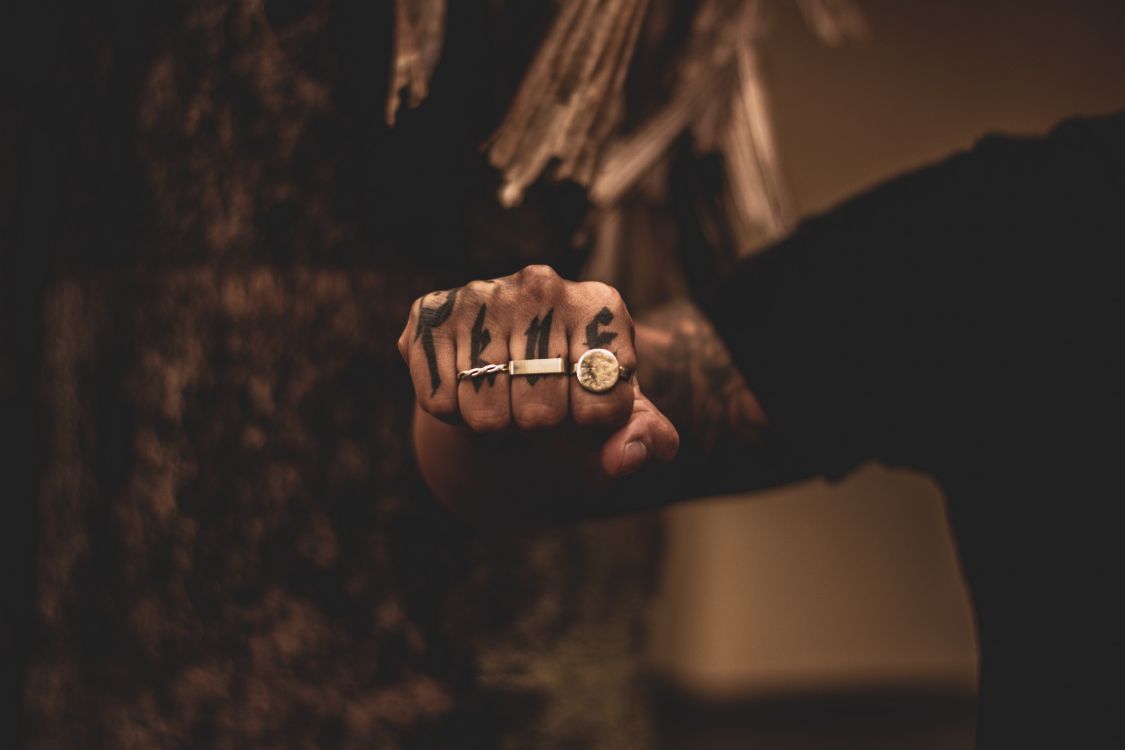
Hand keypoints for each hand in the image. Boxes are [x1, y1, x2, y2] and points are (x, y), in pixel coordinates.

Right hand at [398, 265, 678, 481]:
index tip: (587, 412)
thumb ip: (646, 436)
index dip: (593, 430)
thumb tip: (624, 459)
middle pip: (542, 415)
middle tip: (539, 409)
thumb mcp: (619, 410)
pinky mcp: (431, 315)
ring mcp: (483, 295)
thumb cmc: (573, 386)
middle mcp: (542, 286)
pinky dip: (454, 415)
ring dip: (497, 425)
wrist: (507, 360)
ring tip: (506, 396)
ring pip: (486, 415)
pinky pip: (440, 403)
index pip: (603, 405)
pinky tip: (469, 384)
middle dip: (543, 430)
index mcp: (601, 306)